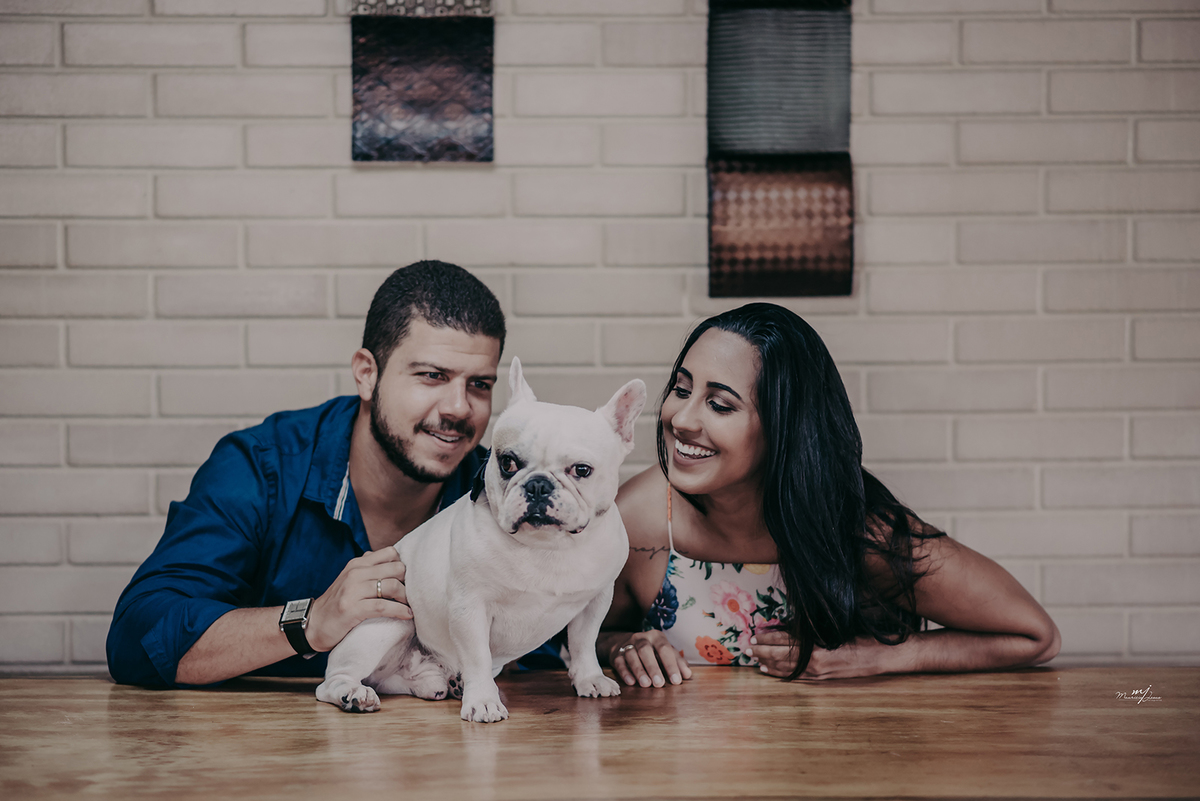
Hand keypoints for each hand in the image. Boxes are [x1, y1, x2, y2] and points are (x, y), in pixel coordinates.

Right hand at [306, 548, 411, 651]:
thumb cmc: (337, 603)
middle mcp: (355, 573)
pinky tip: (407, 615)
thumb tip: (391, 557)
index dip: (403, 565)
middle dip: (408, 581)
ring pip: (392, 586)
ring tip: (410, 606)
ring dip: (406, 598)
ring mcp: (353, 590)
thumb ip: (368, 568)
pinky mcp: (352, 609)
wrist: (312, 624)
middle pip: (396, 568)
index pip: (390, 553)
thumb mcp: (350, 579)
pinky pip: (383, 606)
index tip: (407, 579)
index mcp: (357, 564)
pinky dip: (399, 611)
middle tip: (411, 594)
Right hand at [608, 630, 692, 687]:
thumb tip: (688, 675)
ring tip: (646, 684)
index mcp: (656, 636)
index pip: (665, 649)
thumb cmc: (651, 650)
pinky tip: (631, 682)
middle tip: (659, 684)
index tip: (676, 680)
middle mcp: (641, 638)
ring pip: (631, 656)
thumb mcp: (665, 652)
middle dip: (653, 667)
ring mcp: (627, 645)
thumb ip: (677, 662)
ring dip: (639, 670)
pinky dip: (625, 672)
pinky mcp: (616, 654)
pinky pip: (619, 662)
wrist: (623, 642)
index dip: (671, 665)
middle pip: (646, 651)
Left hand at [750, 631, 891, 680]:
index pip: (786, 643)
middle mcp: (816, 663)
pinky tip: (772, 672)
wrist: (883, 657)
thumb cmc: (862, 638)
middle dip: (763, 653)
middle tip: (747, 649)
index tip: (755, 635)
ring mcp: (820, 673)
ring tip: (754, 661)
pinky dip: (782, 674)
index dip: (769, 639)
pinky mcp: (824, 679)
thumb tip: (789, 626)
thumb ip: (813, 630)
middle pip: (782, 658)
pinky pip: (798, 677)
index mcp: (818, 649)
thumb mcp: (835, 628)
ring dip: (769, 664)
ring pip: (788, 669)